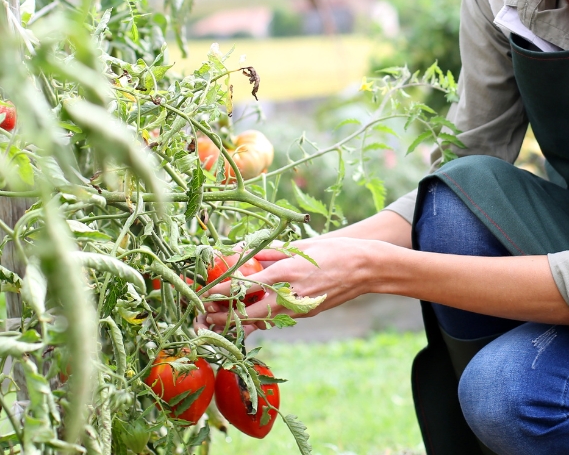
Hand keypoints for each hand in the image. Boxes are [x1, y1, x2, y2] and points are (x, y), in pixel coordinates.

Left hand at [202, 238, 384, 331]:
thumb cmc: (333, 250)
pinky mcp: (306, 313)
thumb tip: (242, 250)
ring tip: (218, 321)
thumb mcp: (299, 246)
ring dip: (238, 322)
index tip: (203, 294)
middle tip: (204, 317)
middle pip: (248, 313)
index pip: (244, 286)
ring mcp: (298, 308)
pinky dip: (259, 319)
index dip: (221, 292)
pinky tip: (247, 317)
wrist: (365, 268)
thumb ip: (270, 252)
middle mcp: (289, 295)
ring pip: (261, 321)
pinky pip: (277, 318)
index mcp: (284, 273)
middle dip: (223, 317)